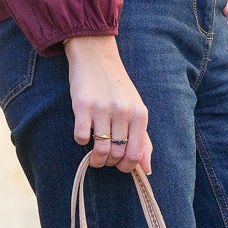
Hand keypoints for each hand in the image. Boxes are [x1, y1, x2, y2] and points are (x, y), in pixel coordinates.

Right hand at [64, 35, 151, 172]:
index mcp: (140, 114)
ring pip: (100, 150)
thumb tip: (147, 169)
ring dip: (96, 159)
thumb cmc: (118, 88)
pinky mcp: (82, 106)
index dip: (126, 167)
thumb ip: (143, 139)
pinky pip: (81, 137)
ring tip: (93, 155)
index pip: (135, 154)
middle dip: (110, 163)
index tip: (119, 165)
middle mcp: (123, 112)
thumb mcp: (136, 110)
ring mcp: (102, 109)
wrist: (96, 57)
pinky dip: (81, 141)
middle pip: (117, 154)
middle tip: (104, 158)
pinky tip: (84, 133)